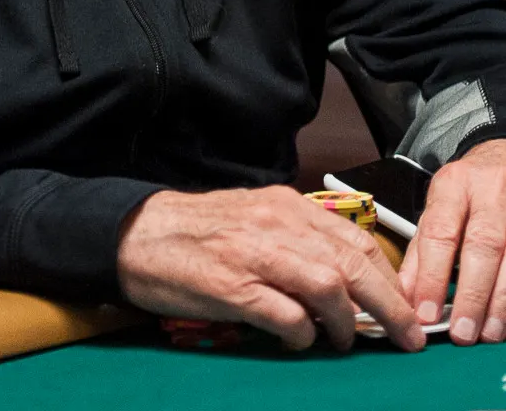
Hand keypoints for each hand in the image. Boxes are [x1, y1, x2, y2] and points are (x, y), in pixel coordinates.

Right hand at [117, 186, 424, 351]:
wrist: (138, 233)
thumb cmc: (198, 232)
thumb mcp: (256, 219)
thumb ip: (298, 238)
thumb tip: (346, 276)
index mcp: (285, 204)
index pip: (357, 238)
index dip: (390, 276)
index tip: (407, 305)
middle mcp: (276, 222)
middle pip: (354, 263)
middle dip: (390, 306)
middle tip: (408, 337)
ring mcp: (255, 253)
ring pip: (329, 286)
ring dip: (347, 323)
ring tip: (342, 341)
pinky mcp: (233, 286)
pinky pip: (287, 317)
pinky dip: (303, 336)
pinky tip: (297, 341)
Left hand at [399, 140, 505, 344]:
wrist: (499, 160)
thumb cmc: (466, 190)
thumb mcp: (436, 208)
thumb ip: (420, 251)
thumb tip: (403, 295)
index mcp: (453, 186)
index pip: (439, 232)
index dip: (432, 276)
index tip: (425, 312)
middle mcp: (487, 193)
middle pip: (482, 245)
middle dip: (472, 293)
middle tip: (461, 331)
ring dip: (500, 301)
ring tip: (487, 331)